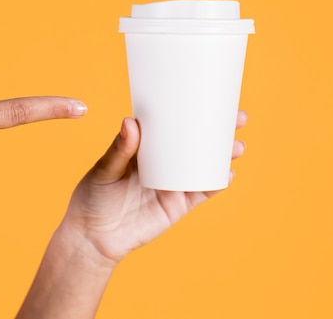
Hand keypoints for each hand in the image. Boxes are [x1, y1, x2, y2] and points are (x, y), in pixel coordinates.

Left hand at [61, 111, 247, 264]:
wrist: (93, 237)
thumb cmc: (93, 197)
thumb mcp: (104, 169)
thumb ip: (119, 149)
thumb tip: (131, 122)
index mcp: (146, 147)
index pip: (173, 124)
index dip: (193, 110)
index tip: (212, 96)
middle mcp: (163, 162)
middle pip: (196, 141)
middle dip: (220, 129)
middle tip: (238, 118)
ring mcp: (172, 183)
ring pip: (204, 164)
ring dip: (223, 154)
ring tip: (237, 146)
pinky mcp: (177, 205)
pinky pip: (201, 192)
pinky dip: (216, 183)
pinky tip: (228, 173)